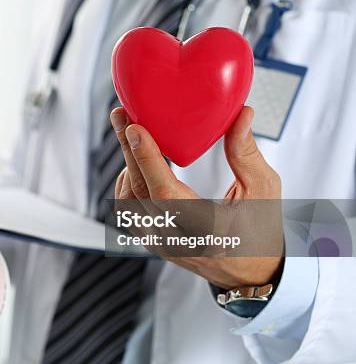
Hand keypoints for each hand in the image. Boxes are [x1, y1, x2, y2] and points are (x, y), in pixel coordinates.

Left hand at [111, 106, 282, 288]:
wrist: (249, 272)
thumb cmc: (260, 230)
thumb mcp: (263, 190)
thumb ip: (246, 153)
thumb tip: (241, 113)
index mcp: (206, 230)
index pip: (165, 193)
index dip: (146, 158)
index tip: (135, 128)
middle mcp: (176, 240)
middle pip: (139, 191)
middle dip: (128, 149)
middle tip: (122, 116)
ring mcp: (160, 244)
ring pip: (128, 201)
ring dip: (127, 165)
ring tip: (132, 135)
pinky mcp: (152, 242)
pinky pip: (128, 211)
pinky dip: (127, 183)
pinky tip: (136, 163)